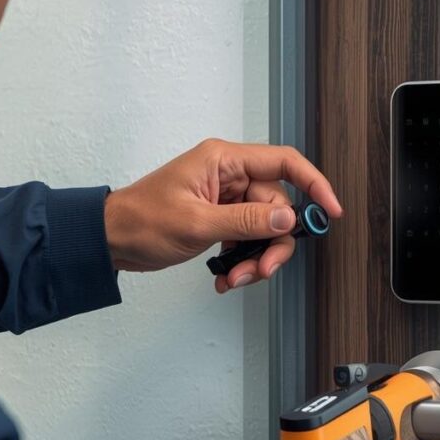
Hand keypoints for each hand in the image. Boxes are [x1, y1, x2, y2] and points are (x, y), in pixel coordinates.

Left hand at [104, 139, 342, 291]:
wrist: (109, 239)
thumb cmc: (140, 219)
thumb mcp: (197, 223)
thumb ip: (246, 221)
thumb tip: (287, 219)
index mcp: (224, 161)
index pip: (284, 163)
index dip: (314, 184)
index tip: (330, 211)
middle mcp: (229, 176)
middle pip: (277, 207)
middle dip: (271, 244)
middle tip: (260, 269)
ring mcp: (226, 200)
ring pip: (264, 229)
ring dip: (255, 258)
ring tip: (235, 277)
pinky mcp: (220, 220)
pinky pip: (246, 240)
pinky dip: (241, 261)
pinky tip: (225, 277)